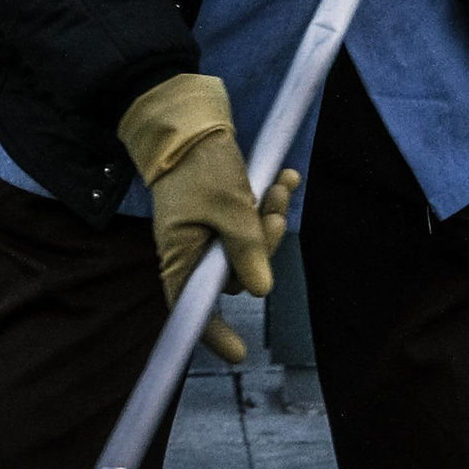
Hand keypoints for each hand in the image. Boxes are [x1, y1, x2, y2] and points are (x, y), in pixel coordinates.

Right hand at [117, 73, 299, 363]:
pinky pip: (249, 217)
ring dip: (271, 215)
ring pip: (249, 241)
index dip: (213, 332)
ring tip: (283, 185)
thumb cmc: (199, 163)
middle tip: (277, 212)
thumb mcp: (228, 205)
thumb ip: (246, 248)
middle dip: (265, 244)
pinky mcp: (221, 208)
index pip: (192, 307)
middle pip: (236, 271)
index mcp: (181, 256)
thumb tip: (262, 290)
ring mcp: (207, 229)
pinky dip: (269, 201)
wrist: (187, 115)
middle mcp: (193, 249)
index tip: (239, 353)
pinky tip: (287, 178)